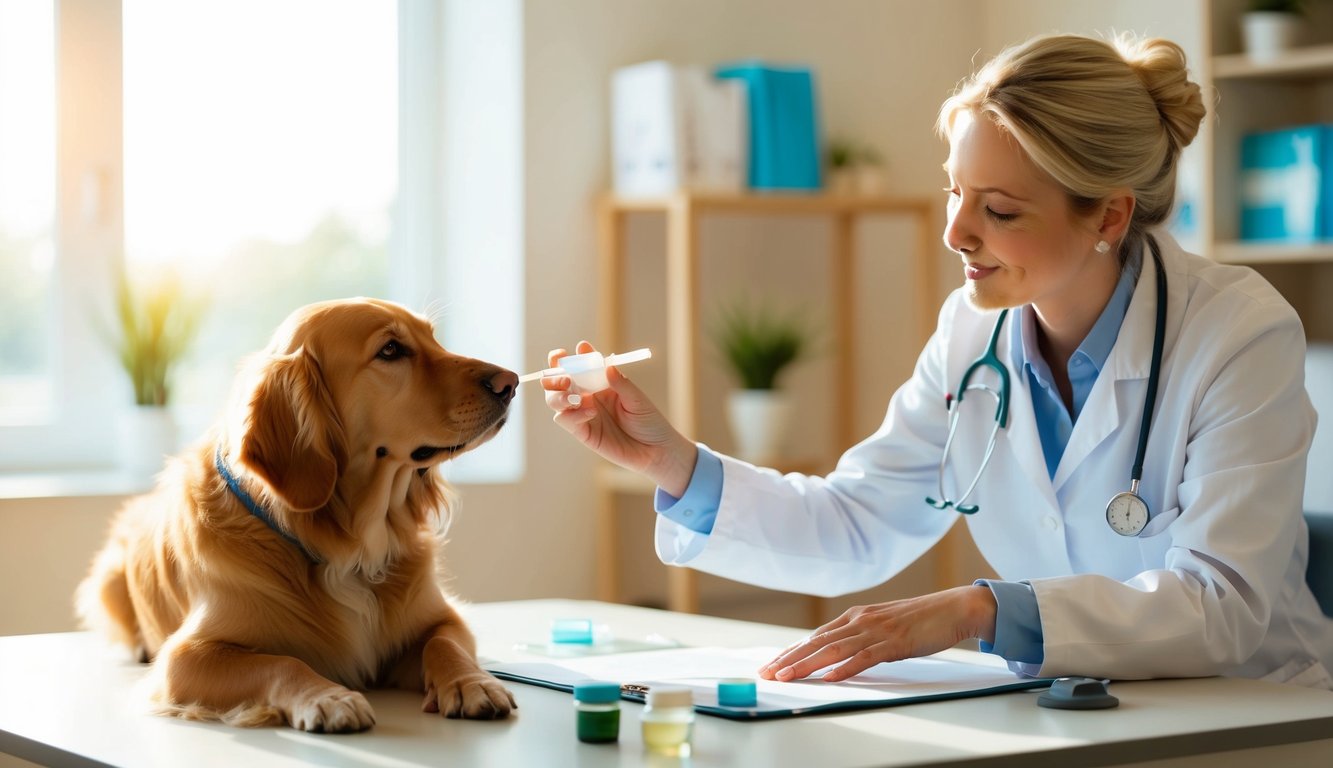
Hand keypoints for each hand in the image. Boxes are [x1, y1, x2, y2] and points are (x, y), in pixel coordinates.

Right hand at [542, 341, 696, 496]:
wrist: (656, 450)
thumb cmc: (649, 421)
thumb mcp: (637, 399)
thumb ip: (621, 383)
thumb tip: (607, 366)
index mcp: (599, 382)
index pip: (578, 365)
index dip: (572, 357)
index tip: (580, 349)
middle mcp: (587, 395)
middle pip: (557, 381)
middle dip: (554, 376)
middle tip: (566, 379)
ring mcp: (582, 413)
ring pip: (555, 400)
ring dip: (558, 396)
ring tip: (575, 398)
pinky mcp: (582, 432)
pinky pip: (566, 420)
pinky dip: (573, 414)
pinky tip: (590, 413)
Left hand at [758, 586, 997, 682]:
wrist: (952, 608)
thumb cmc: (919, 620)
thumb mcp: (882, 627)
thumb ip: (860, 639)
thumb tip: (837, 658)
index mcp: (856, 617)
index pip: (816, 637)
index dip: (792, 651)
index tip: (772, 665)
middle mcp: (860, 621)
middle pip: (817, 642)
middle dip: (789, 659)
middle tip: (768, 673)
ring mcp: (876, 631)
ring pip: (834, 650)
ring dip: (807, 665)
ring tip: (787, 677)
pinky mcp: (894, 643)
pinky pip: (865, 657)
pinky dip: (845, 668)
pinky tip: (830, 677)